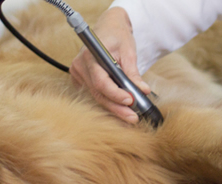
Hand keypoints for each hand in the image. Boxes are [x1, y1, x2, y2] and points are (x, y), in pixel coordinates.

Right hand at [70, 7, 150, 123]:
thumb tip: (143, 90)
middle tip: (133, 118)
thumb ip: (133, 73)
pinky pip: (94, 93)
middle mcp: (80, 66)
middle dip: (117, 107)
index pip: (101, 82)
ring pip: (96, 96)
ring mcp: (78, 73)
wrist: (109, 27)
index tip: (131, 101)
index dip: (116, 94)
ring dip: (114, 107)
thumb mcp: (128, 52)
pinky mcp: (80, 79)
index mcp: (90, 56)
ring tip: (129, 116)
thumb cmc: (118, 36)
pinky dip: (107, 101)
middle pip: (98, 93)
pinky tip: (120, 109)